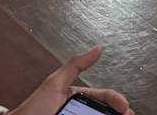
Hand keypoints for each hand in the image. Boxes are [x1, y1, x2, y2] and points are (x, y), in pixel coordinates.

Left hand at [8, 46, 132, 114]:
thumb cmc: (32, 109)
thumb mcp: (55, 82)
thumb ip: (76, 65)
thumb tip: (97, 48)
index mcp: (77, 97)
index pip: (103, 97)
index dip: (116, 101)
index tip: (124, 106)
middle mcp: (79, 111)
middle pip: (104, 111)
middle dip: (117, 112)